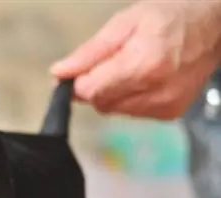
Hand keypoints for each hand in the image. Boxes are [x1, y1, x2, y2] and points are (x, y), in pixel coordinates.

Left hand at [50, 0, 220, 119]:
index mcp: (143, 65)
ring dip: (113, 92)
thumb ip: (88, 53)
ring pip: (114, 110)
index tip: (78, 71)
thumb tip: (59, 73)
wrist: (212, 26)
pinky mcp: (169, 113)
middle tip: (111, 62)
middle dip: (96, 85)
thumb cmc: (169, 17)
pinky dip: (129, 98)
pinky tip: (143, 79)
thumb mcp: (123, 23)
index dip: (78, 82)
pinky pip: (132, 112)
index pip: (90, 92)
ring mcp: (165, 105)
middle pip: (101, 103)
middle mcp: (156, 91)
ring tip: (131, 66)